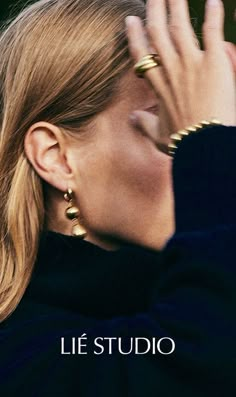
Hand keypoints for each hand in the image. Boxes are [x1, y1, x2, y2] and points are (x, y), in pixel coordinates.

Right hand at [125, 0, 235, 152]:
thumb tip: (132, 119)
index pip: (142, 54)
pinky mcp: (213, 62)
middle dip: (156, 9)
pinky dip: (213, 14)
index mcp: (158, 86)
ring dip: (177, 5)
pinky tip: (214, 0)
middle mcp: (171, 70)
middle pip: (159, 32)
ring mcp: (191, 64)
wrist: (204, 145)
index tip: (132, 20)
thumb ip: (144, 124)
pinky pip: (211, 31)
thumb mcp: (159, 136)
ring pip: (180, 26)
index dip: (136, 35)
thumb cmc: (183, 143)